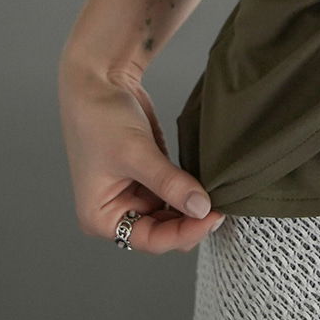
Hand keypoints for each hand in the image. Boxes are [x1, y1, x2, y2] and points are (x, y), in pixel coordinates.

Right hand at [58, 44, 222, 255]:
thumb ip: (170, 184)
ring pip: (172, 216)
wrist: (98, 80)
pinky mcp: (148, 179)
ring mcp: (133, 196)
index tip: (212, 216)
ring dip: (192, 208)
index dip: (184, 232)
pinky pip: (174, 196)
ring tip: (217, 195)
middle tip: (221, 206)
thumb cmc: (100, 116)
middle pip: (163, 232)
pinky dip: (190, 192)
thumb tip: (201, 208)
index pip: (150, 239)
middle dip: (190, 222)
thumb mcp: (136, 153)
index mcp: (100, 218)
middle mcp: (115, 212)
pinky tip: (207, 185)